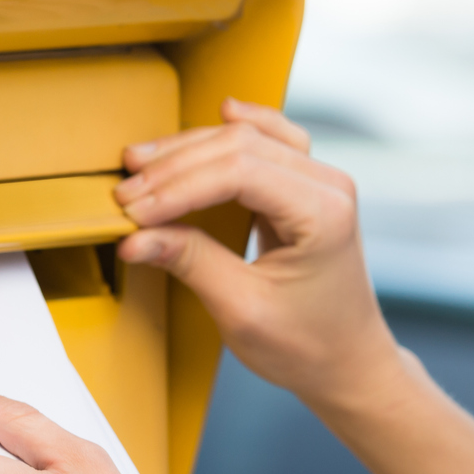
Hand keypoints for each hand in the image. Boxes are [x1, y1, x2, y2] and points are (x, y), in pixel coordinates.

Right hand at [114, 98, 409, 413]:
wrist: (348, 362)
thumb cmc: (308, 345)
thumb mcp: (242, 311)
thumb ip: (191, 263)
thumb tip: (135, 237)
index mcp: (323, 214)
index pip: (239, 173)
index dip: (178, 187)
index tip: (134, 210)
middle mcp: (329, 186)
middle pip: (241, 146)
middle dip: (175, 167)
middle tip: (126, 192)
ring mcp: (322, 182)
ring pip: (250, 136)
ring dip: (192, 147)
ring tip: (140, 162)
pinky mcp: (308, 187)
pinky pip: (272, 140)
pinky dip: (237, 129)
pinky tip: (218, 111)